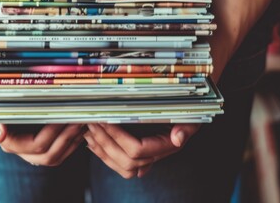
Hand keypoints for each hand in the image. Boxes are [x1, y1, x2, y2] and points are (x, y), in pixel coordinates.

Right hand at [0, 124, 85, 165]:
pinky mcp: (44, 149)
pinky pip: (61, 153)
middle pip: (48, 155)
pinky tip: (82, 127)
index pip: (33, 145)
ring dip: (72, 141)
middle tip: (78, 119)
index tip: (62, 118)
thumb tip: (0, 134)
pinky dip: (74, 142)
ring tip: (83, 122)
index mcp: (9, 142)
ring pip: (57, 156)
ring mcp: (34, 153)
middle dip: (66, 137)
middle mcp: (22, 152)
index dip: (50, 133)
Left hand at [84, 124, 200, 178]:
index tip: (105, 121)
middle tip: (92, 124)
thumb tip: (177, 139)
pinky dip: (102, 154)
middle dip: (106, 142)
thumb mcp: (190, 115)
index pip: (137, 150)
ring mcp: (146, 159)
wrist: (186, 114)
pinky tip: (92, 142)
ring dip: (101, 150)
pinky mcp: (136, 157)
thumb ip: (186, 127)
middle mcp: (155, 156)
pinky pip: (118, 164)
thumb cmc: (187, 112)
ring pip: (120, 166)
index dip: (118, 136)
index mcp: (166, 146)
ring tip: (89, 131)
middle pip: (126, 161)